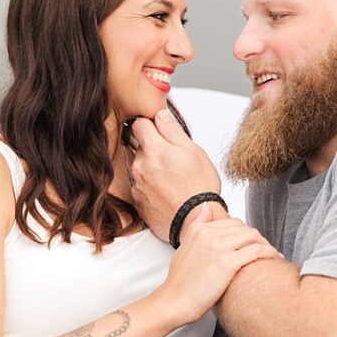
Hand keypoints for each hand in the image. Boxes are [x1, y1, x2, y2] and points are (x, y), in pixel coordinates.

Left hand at [127, 108, 221, 241]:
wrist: (195, 221)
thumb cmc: (199, 187)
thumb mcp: (193, 150)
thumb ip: (172, 130)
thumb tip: (160, 116)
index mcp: (153, 149)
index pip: (139, 124)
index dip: (150, 125)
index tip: (159, 130)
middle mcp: (139, 166)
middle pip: (140, 148)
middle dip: (153, 149)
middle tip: (173, 160)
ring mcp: (136, 185)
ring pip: (140, 168)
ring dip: (151, 169)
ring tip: (172, 179)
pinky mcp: (137, 202)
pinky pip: (140, 187)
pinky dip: (150, 187)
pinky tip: (167, 192)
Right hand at [157, 204, 281, 324]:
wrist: (174, 301)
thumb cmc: (179, 281)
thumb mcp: (184, 247)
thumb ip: (197, 226)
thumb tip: (206, 208)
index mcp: (199, 229)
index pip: (232, 222)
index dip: (246, 232)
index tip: (253, 243)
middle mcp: (209, 234)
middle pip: (244, 228)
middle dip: (257, 238)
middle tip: (265, 250)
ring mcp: (219, 247)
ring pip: (253, 237)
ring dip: (266, 244)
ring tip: (273, 255)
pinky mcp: (228, 263)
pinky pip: (257, 252)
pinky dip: (269, 253)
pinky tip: (275, 259)